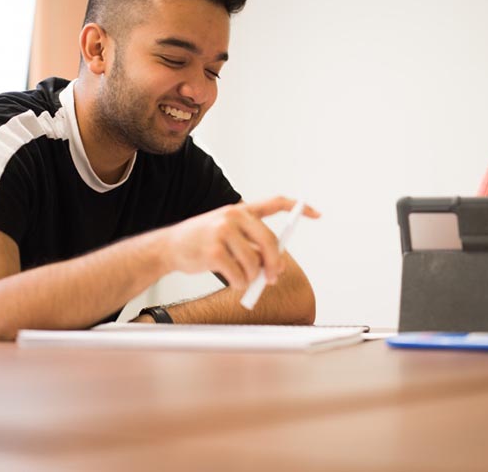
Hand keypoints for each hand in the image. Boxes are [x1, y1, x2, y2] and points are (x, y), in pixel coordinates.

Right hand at [156, 197, 319, 289]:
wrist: (170, 247)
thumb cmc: (203, 243)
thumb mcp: (229, 237)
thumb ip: (252, 246)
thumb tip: (275, 268)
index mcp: (241, 210)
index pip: (275, 203)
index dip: (299, 208)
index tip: (317, 214)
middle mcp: (233, 216)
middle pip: (269, 242)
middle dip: (274, 265)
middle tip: (273, 279)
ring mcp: (222, 231)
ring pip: (254, 263)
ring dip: (251, 279)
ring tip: (241, 280)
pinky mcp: (213, 250)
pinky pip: (239, 275)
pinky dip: (239, 284)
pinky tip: (232, 282)